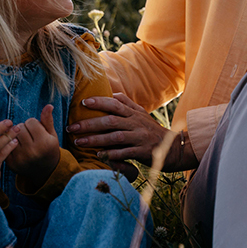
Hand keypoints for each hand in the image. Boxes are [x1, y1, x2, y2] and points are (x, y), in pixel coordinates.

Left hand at [6, 104, 60, 185]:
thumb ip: (48, 120)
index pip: (30, 122)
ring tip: (23, 140)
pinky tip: (16, 146)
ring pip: (11, 135)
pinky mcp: (11, 163)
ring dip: (15, 135)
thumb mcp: (52, 135)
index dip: (33, 124)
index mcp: (44, 143)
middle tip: (29, 135)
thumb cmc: (49, 149)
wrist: (45, 171)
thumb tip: (49, 105)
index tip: (36, 130)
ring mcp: (20, 158)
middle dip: (23, 128)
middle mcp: (32, 152)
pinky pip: (5, 145)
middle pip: (20, 127)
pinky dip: (9, 143)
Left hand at [67, 93, 188, 170]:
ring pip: (115, 137)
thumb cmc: (152, 130)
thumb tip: (111, 92)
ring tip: (78, 142)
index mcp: (134, 113)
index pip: (115, 103)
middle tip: (72, 127)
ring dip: (95, 140)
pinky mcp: (143, 152)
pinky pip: (125, 153)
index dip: (99, 101)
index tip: (83, 102)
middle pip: (110, 120)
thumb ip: (126, 104)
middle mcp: (136, 123)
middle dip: (89, 123)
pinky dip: (111, 154)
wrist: (174, 148)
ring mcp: (140, 137)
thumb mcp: (141, 114)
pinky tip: (98, 155)